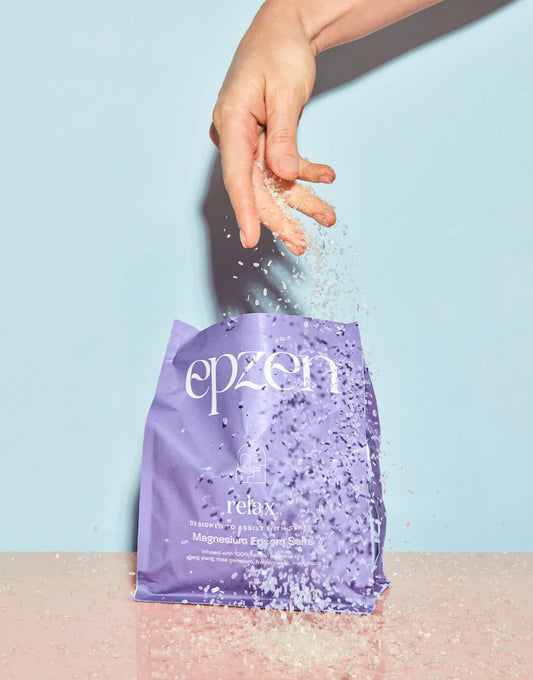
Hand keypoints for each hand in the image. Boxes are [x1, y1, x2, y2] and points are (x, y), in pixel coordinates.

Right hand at [209, 0, 335, 255]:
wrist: (286, 30)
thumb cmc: (280, 51)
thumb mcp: (286, 93)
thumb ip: (284, 137)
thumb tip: (283, 175)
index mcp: (231, 123)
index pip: (236, 176)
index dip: (245, 211)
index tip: (250, 241)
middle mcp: (236, 137)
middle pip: (256, 188)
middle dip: (281, 217)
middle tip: (302, 244)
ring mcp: (249, 141)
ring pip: (273, 182)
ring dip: (301, 201)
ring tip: (328, 217)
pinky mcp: (265, 141)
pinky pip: (283, 167)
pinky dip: (306, 174)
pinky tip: (327, 177)